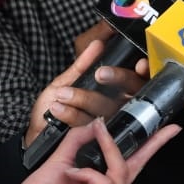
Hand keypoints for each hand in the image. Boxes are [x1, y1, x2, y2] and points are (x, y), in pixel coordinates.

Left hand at [17, 115, 178, 183]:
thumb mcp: (62, 157)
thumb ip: (81, 138)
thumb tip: (100, 122)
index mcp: (100, 181)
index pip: (129, 161)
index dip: (148, 146)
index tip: (167, 130)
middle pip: (136, 166)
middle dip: (153, 145)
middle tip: (169, 128)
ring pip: (119, 171)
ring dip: (105, 152)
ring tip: (82, 152)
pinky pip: (105, 183)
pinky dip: (88, 174)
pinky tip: (72, 176)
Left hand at [26, 36, 150, 145]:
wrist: (39, 131)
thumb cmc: (57, 105)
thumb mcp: (68, 80)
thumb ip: (83, 64)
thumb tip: (98, 44)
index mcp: (116, 91)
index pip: (137, 79)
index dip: (144, 72)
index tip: (140, 65)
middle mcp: (118, 107)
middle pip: (130, 92)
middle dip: (119, 78)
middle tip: (101, 73)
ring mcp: (109, 124)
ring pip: (108, 109)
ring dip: (84, 99)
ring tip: (62, 94)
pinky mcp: (96, 139)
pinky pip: (89, 124)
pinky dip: (71, 114)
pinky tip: (58, 107)